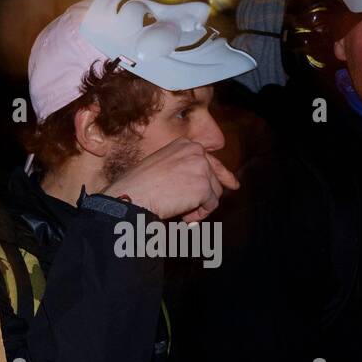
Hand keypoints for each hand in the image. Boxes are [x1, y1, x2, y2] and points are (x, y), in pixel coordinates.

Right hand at [102, 138, 238, 221]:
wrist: (130, 196)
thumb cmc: (136, 186)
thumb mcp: (159, 166)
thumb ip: (179, 168)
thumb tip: (194, 183)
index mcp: (185, 144)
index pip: (209, 160)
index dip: (221, 174)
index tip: (231, 184)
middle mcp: (197, 151)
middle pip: (213, 177)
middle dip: (206, 196)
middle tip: (196, 211)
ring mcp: (201, 168)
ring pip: (214, 192)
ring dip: (200, 206)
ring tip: (182, 214)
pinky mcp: (204, 186)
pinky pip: (210, 205)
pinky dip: (199, 215)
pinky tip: (184, 217)